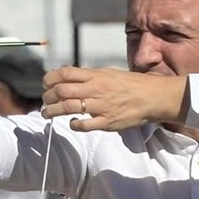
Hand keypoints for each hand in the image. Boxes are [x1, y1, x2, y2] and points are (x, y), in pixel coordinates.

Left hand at [41, 66, 186, 131]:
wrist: (153, 97)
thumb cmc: (131, 85)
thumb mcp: (109, 73)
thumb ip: (89, 76)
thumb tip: (70, 77)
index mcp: (95, 76)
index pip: (64, 73)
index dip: (50, 79)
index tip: (46, 85)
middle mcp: (95, 89)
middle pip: (61, 91)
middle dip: (48, 97)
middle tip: (45, 102)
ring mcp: (100, 106)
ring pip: (68, 108)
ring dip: (53, 111)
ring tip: (47, 114)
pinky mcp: (107, 122)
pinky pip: (84, 125)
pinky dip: (74, 124)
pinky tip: (72, 123)